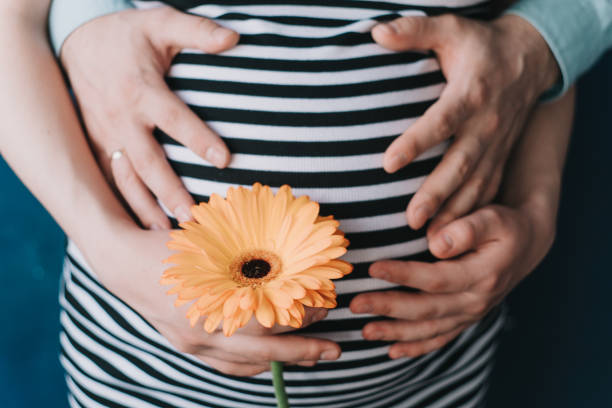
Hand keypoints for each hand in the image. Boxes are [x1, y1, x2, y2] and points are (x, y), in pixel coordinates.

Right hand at [61, 7, 238, 229]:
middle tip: (193, 217)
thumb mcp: (160, 23)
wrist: (76, 42)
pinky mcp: (95, 146)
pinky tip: (141, 226)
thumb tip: (234, 38)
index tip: (224, 160)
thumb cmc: (127, 36)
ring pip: (126, 179)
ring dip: (145, 208)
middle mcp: (121, 118)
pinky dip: (125, 204)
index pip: (174, 117)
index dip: (198, 138)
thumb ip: (196, 31)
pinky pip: (109, 180)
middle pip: (148, 161)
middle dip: (170, 191)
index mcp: (142, 89)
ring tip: (166, 234)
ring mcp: (104, 135)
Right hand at [97, 227, 340, 375]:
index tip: (325, 306)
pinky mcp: (186, 347)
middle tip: (336, 349)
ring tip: (312, 358)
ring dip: (282, 363)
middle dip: (303, 351)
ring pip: (245, 365)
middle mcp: (203, 330)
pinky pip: (225, 366)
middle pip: (262, 352)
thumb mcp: (212, 244)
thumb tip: (288, 257)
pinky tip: (271, 364)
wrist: (125, 262)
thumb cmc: (173, 246)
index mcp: (213, 303)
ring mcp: (193, 343)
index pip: (268, 321)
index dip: (301, 317)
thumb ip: (246, 256)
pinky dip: (252, 368)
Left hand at [349, 201, 554, 357]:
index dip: (404, 275)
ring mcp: (471, 314)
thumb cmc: (504, 225)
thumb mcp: (494, 218)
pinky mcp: (465, 320)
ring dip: (395, 332)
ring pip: (429, 329)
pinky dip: (415, 348)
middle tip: (355, 304)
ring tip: (364, 331)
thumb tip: (436, 243)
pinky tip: (390, 350)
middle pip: (427, 309)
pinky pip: (439, 339)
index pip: (437, 279)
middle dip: (388, 308)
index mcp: (483, 275)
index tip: (372, 268)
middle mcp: (476, 301)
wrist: (525, 245)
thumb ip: (467, 228)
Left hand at [371, 14, 559, 228]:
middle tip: (411, 220)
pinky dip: (472, 214)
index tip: (388, 163)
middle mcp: (485, 124)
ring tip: (430, 241)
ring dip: (454, 213)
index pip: (441, 120)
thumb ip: (415, 30)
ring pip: (476, 184)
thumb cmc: (480, 46)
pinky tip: (453, 235)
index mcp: (470, 92)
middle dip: (436, 194)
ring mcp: (496, 144)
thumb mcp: (450, 28)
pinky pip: (488, 189)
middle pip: (460, 163)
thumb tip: (376, 31)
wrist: (529, 58)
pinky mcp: (499, 156)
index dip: (416, 141)